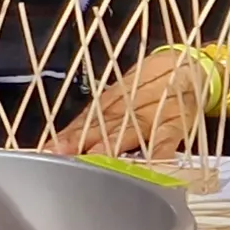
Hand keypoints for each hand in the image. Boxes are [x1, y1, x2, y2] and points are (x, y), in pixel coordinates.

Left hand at [53, 46, 223, 159]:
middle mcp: (125, 111)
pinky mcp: (175, 123)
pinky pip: (166, 138)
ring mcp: (151, 116)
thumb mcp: (116, 104)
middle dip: (80, 141)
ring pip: (129, 131)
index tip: (47, 151)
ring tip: (97, 157)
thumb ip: (92, 125)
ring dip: (113, 144)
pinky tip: (151, 163)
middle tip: (62, 154)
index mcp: (108, 108)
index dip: (65, 137)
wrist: (183, 67)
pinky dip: (160, 150)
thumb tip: (59, 145)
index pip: (83, 124)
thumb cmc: (143, 91)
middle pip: (100, 128)